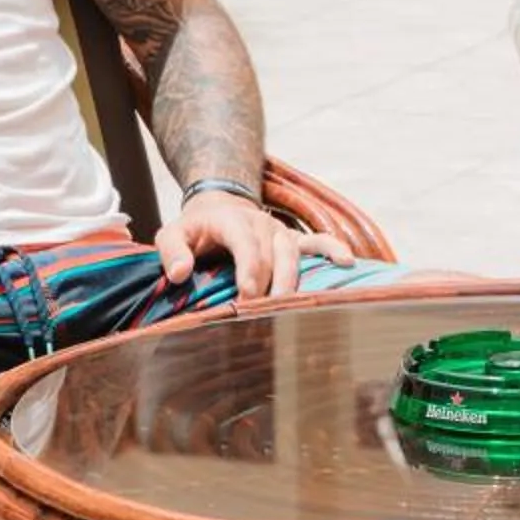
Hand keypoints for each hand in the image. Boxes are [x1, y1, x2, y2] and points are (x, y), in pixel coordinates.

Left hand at [156, 189, 351, 298]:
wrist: (219, 206)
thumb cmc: (195, 229)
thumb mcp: (173, 233)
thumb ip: (171, 251)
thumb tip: (179, 274)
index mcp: (232, 221)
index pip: (245, 243)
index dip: (249, 269)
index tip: (248, 296)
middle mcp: (260, 223)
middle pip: (272, 253)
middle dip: (271, 284)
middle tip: (267, 313)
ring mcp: (279, 231)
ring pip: (293, 253)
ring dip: (293, 280)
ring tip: (293, 308)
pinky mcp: (292, 240)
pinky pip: (316, 241)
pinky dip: (332, 248)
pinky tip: (347, 262)